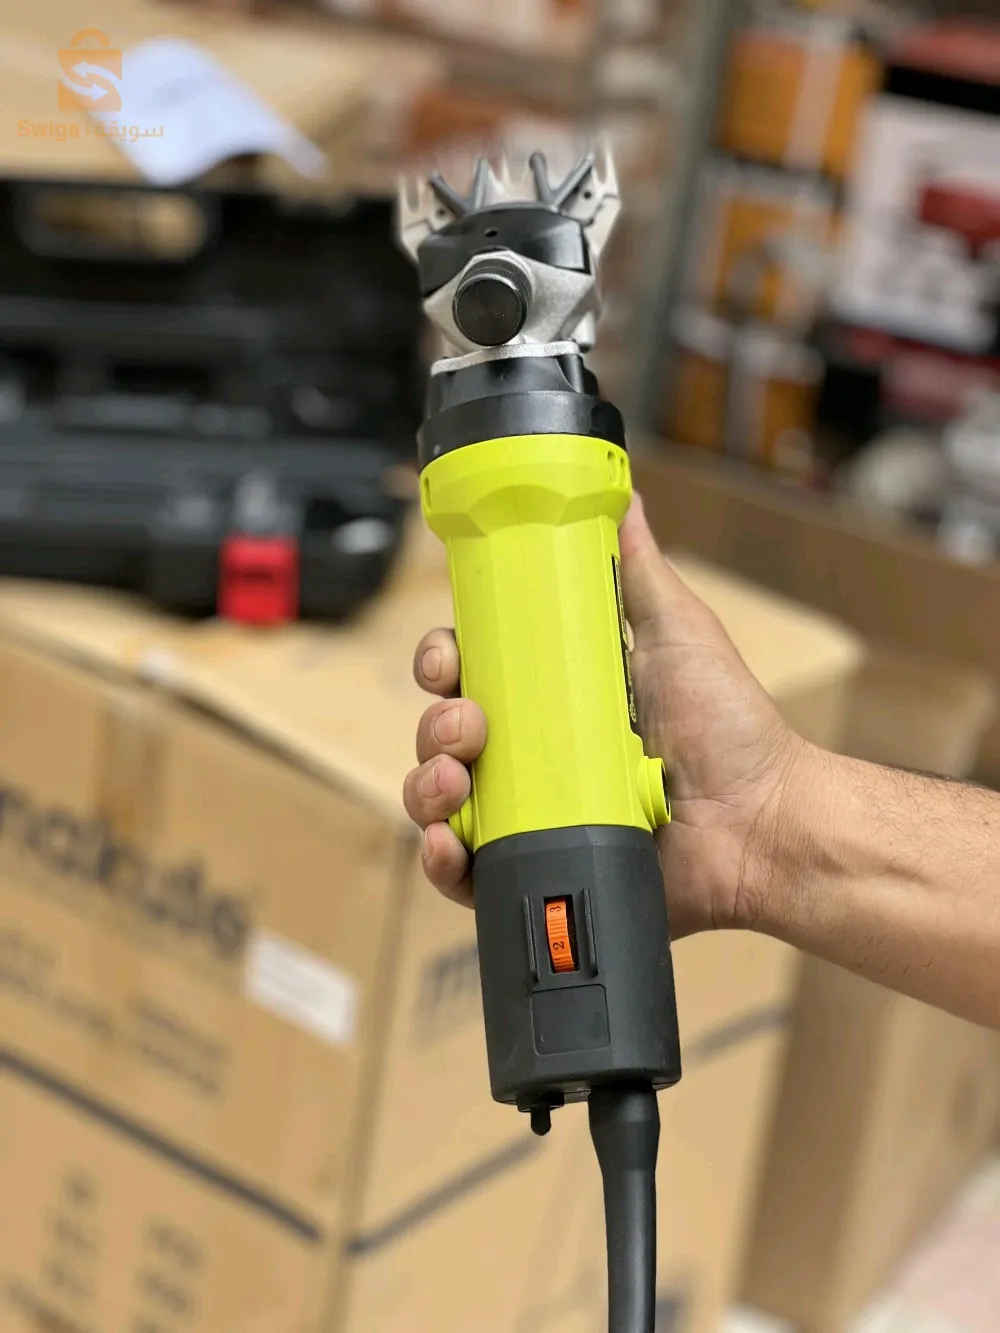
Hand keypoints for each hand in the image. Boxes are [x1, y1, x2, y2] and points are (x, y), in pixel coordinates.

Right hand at [402, 494, 804, 935]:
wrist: (762, 823)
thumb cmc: (730, 727)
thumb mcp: (678, 633)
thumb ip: (639, 571)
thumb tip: (625, 494)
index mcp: (555, 696)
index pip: (471, 672)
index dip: (444, 662)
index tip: (449, 659)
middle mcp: (533, 754)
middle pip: (443, 732)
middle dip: (433, 725)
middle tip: (467, 727)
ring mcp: (532, 816)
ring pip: (440, 798)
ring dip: (426, 784)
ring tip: (457, 779)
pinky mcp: (539, 867)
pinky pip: (466, 871)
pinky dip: (442, 862)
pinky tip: (453, 844)